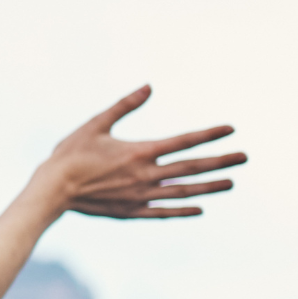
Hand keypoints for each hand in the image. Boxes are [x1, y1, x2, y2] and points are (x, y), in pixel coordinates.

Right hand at [39, 87, 245, 219]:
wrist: (52, 190)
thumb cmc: (70, 153)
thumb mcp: (96, 123)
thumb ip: (125, 105)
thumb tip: (150, 86)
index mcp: (140, 152)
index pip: (184, 141)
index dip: (210, 134)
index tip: (231, 129)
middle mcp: (146, 176)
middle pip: (191, 167)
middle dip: (220, 162)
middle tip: (245, 157)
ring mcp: (141, 196)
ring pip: (183, 191)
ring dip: (209, 187)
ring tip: (231, 183)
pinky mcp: (131, 212)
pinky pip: (163, 211)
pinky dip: (183, 210)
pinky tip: (200, 208)